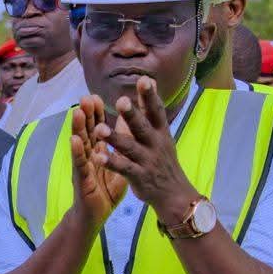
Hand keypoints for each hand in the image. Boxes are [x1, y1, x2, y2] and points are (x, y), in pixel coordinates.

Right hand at [70, 97, 127, 225]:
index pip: (97, 128)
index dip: (97, 113)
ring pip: (81, 145)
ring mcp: (83, 167)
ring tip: (77, 112)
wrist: (95, 216)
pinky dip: (77, 152)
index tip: (97, 96)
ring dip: (78, 128)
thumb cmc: (105, 191)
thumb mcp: (117, 164)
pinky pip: (80, 165)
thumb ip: (120, 145)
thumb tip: (127, 127)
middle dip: (87, 114)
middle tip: (86, 97)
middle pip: (87, 131)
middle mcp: (88, 156)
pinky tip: (74, 141)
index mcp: (98, 152)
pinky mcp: (82, 180)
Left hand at [92, 76, 199, 219]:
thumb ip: (151, 113)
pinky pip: (123, 168)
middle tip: (120, 101)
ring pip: (129, 147)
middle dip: (132, 114)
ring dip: (114, 138)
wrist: (175, 194)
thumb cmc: (163, 161)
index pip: (156, 111)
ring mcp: (147, 161)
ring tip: (99, 129)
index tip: (144, 79)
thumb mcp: (162, 136)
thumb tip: (149, 83)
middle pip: (142, 127)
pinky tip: (98, 156)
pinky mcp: (139, 176)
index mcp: (160, 132)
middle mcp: (155, 144)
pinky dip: (111, 162)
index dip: (150, 96)